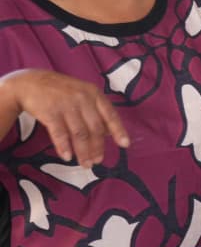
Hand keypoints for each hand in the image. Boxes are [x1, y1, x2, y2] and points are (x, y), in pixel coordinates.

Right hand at [0, 69, 129, 165]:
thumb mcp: (83, 94)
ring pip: (79, 133)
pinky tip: (67, 157)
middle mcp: (82, 98)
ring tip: (86, 164)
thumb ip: (96, 111)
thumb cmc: (61, 91)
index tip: (125, 145)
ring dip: (83, 151)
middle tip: (98, 161)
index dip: (118, 130)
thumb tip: (110, 133)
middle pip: (95, 128)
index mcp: (94, 93)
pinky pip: (59, 133)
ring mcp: (66, 105)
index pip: (110, 114)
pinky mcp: (50, 112)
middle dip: (98, 147)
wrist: (30, 82)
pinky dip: (64, 147)